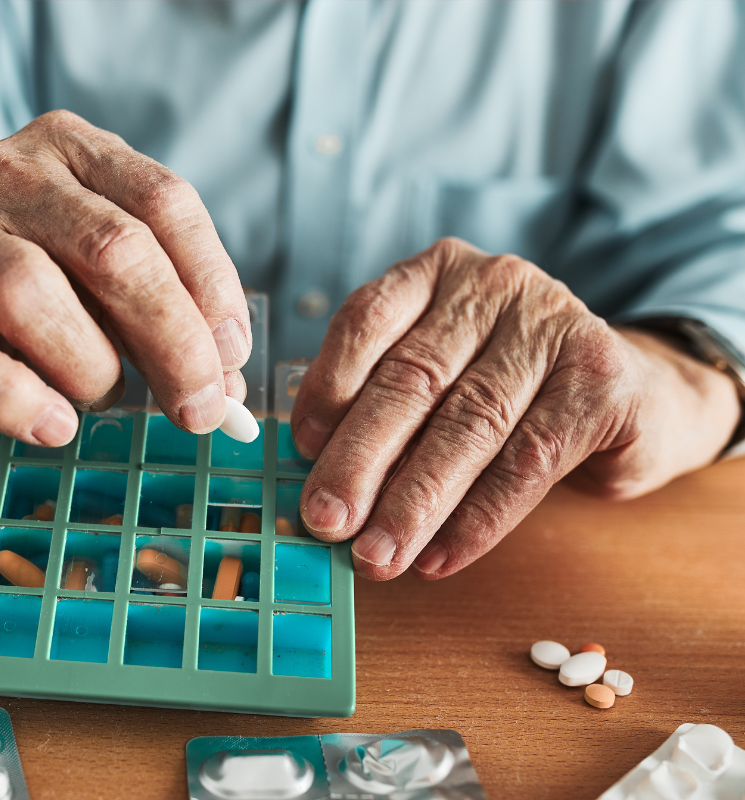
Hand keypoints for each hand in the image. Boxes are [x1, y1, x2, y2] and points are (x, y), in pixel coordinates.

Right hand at [0, 110, 250, 445]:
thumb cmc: (21, 295)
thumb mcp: (96, 282)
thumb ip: (159, 314)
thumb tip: (225, 385)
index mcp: (71, 148)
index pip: (165, 201)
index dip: (212, 286)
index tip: (231, 356)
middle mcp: (2, 168)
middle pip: (112, 247)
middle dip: (171, 339)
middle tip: (197, 408)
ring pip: (28, 290)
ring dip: (87, 366)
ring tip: (98, 401)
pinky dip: (9, 395)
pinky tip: (51, 426)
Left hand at [292, 238, 740, 579]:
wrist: (635, 396)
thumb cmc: (510, 393)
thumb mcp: (440, 379)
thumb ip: (382, 409)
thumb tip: (319, 484)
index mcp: (435, 272)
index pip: (366, 319)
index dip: (328, 386)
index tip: (302, 451)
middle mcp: (493, 284)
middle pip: (413, 379)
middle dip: (361, 460)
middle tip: (325, 523)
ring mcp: (553, 324)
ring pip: (468, 424)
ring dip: (414, 502)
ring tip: (377, 556)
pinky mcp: (602, 378)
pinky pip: (527, 460)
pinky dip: (478, 519)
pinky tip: (439, 557)